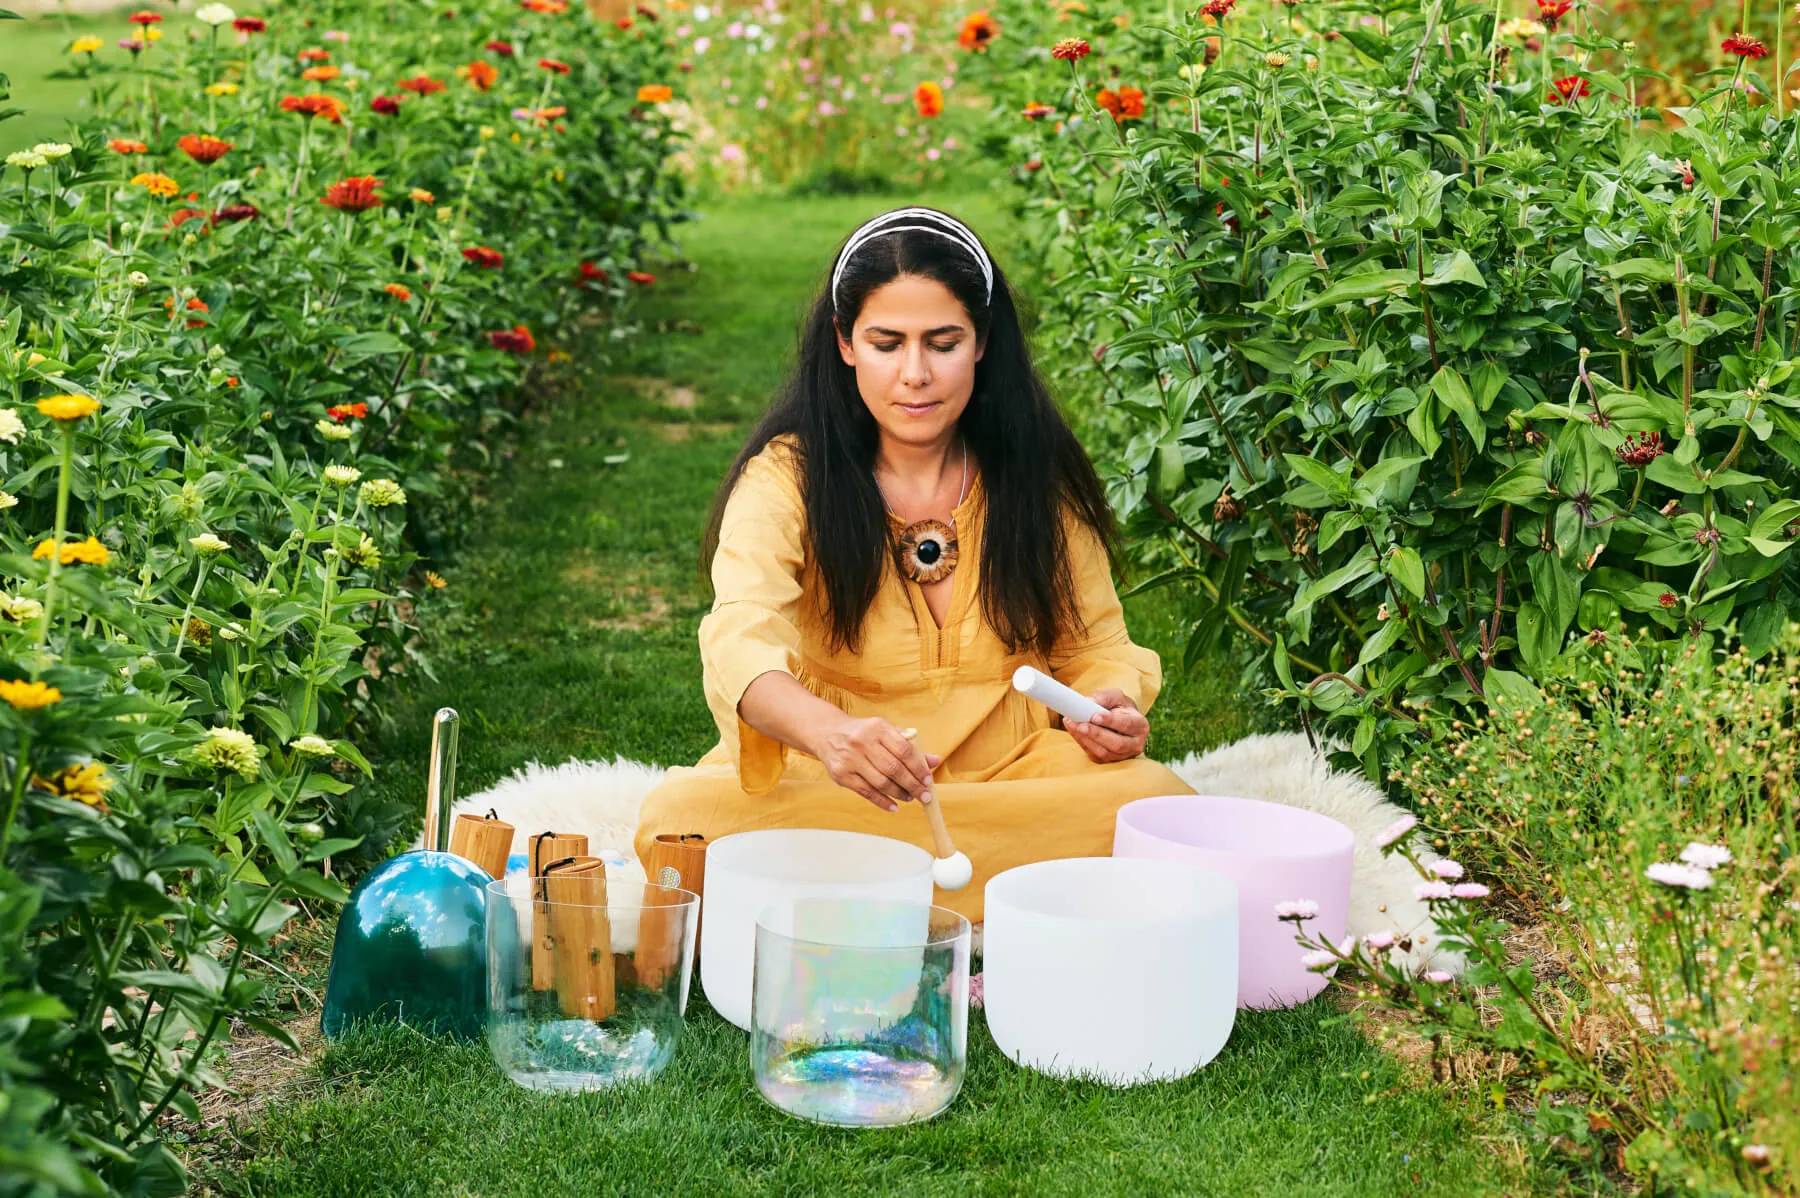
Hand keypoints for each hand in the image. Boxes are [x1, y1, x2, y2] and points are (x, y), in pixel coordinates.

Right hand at [815, 716, 942, 812]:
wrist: (827, 733)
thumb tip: (935, 761)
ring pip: (881, 782)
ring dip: (899, 794)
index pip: (904, 750)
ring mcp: (850, 759)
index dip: (919, 767)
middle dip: (912, 785)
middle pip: (893, 768)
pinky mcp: (842, 774)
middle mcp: (862, 742)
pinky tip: (894, 806)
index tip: (928, 780)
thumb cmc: (863, 734)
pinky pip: (866, 792)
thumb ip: (910, 746)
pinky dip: (882, 802)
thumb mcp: (885, 732)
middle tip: (924, 796)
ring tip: (910, 798)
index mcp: (877, 728)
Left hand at [1066, 688, 1147, 762]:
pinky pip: (1095, 755)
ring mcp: (1123, 755)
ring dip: (1086, 739)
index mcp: (1140, 725)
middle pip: (1117, 744)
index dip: (1111, 721)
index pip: (1127, 725)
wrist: (1119, 719)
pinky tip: (1073, 730)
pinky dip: (1082, 742)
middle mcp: (1135, 744)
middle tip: (1080, 724)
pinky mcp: (1109, 761)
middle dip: (1096, 734)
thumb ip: (1102, 698)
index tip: (1095, 716)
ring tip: (1072, 724)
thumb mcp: (1115, 696)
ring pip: (1105, 753)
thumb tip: (1086, 703)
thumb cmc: (1118, 707)